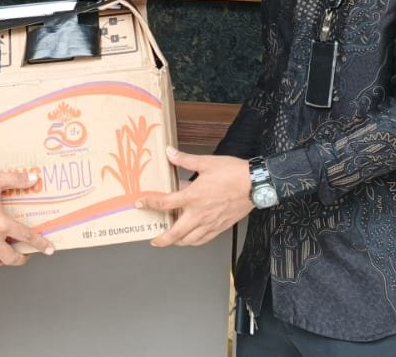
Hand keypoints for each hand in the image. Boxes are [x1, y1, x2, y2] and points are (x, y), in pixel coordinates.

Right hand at [0, 170, 54, 269]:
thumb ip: (15, 179)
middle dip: (21, 259)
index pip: (27, 237)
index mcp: (1, 224)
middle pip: (11, 258)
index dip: (41, 244)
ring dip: (1, 262)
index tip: (49, 249)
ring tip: (5, 255)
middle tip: (25, 255)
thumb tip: (32, 178)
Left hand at [137, 148, 252, 246]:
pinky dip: (194, 241)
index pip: (165, 203)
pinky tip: (191, 238)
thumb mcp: (206, 162)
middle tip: (154, 239)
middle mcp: (199, 214)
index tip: (140, 203)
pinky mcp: (220, 227)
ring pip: (189, 240)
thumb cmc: (232, 173)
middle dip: (162, 239)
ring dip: (177, 242)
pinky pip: (203, 240)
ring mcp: (210, 223)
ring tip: (171, 239)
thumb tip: (169, 152)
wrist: (255, 184)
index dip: (149, 203)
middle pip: (175, 233)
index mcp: (193, 196)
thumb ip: (184, 160)